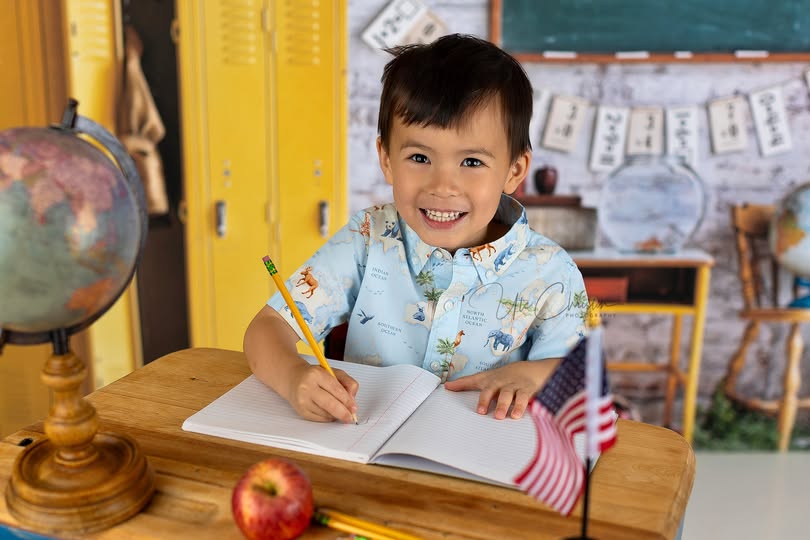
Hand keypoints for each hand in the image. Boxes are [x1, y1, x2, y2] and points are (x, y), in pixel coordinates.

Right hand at [283, 364, 358, 422]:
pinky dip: (327, 418)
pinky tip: (329, 412)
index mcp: (316, 374)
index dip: (347, 401)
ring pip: (325, 413)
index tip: (354, 408)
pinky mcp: (300, 410)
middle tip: (350, 417)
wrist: (293, 378)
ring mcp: (302, 400)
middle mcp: (307, 387)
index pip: (336, 390)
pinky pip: (319, 419)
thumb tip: (352, 398)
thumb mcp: (333, 372)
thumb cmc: (315, 376)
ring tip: (338, 410)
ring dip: (335, 415)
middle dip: (343, 413)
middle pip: (330, 404)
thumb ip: (347, 382)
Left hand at [443, 360, 558, 419]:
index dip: (462, 385)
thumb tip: (446, 386)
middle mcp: (501, 382)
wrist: (533, 370)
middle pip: (493, 389)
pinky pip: (524, 398)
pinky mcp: (528, 390)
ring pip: (509, 394)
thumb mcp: (486, 377)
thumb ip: (466, 383)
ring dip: (505, 405)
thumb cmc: (505, 377)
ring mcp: (515, 386)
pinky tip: (517, 416)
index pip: (474, 381)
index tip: (453, 392)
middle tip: (482, 412)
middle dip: (486, 399)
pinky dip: (521, 406)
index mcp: (490, 380)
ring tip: (501, 416)